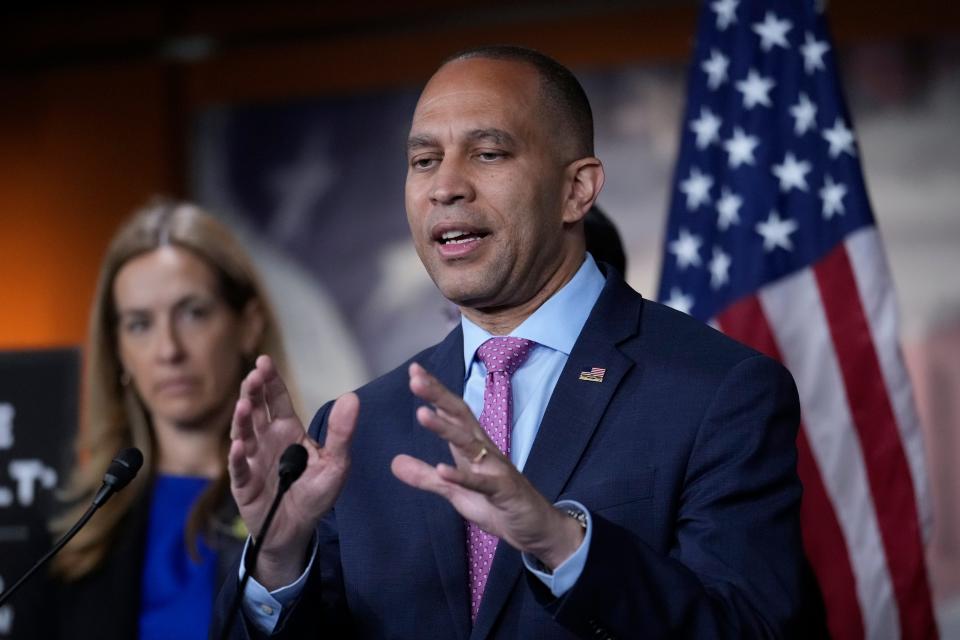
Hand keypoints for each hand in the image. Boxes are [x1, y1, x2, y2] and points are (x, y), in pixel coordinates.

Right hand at [229, 355, 356, 588]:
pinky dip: (239, 457)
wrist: (297, 529)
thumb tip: (352, 397)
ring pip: (244, 434)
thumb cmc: (315, 492)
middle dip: (253, 392)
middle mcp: (267, 440)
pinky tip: (240, 445)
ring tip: (244, 405)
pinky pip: (239, 468)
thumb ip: (341, 432)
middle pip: (256, 410)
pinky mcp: (245, 483)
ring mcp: (253, 459)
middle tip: (254, 376)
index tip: (264, 362)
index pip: (277, 400)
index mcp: (288, 430)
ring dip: (242, 419)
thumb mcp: (336, 462)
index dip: (270, 381)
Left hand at [391, 363, 583, 569]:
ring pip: (468, 443)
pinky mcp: (502, 490)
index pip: (451, 412)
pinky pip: (480, 482)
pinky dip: (461, 476)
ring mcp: (494, 468)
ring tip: (422, 414)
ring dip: (445, 428)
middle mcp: (484, 449)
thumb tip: (394, 462)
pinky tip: (441, 470)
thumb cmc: (496, 502)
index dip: (434, 392)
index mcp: (471, 446)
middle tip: (415, 379)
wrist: (534, 526)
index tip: (414, 371)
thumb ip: (425, 477)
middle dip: (438, 396)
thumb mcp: (454, 491)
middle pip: (460, 416)